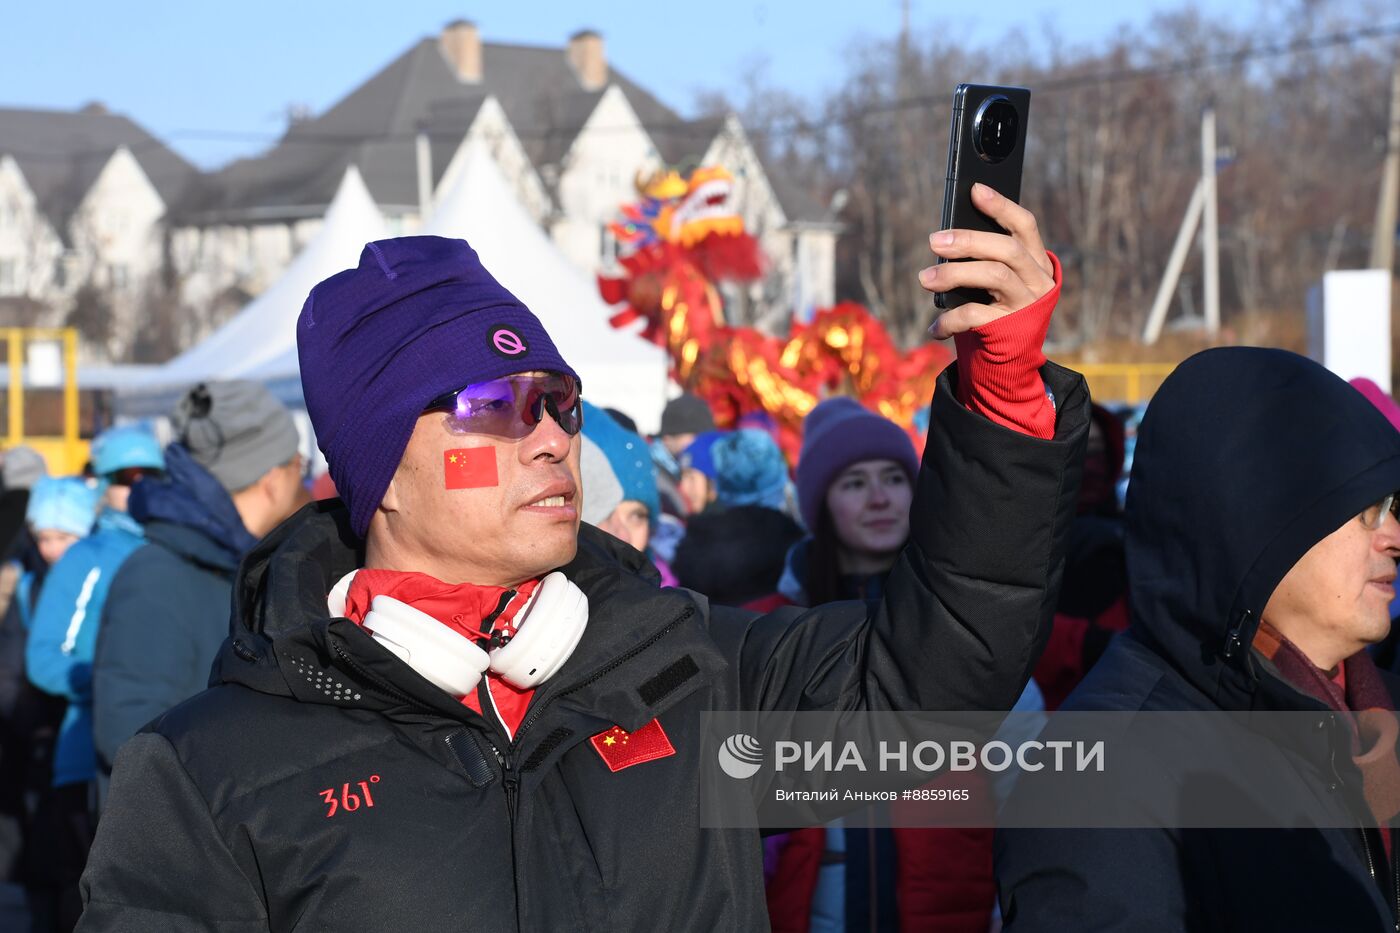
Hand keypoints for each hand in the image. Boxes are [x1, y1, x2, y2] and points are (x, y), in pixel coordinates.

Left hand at [919, 183, 1054, 339]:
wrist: (1010, 362)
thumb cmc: (997, 312)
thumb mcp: (995, 284)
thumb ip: (983, 261)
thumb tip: (945, 239)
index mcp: (1035, 261)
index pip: (1025, 225)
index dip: (1002, 206)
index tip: (975, 190)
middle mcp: (1037, 280)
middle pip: (1007, 249)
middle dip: (969, 240)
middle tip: (934, 241)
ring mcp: (1027, 304)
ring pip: (995, 276)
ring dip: (954, 274)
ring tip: (924, 279)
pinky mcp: (1012, 329)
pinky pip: (977, 315)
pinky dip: (950, 320)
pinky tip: (934, 327)